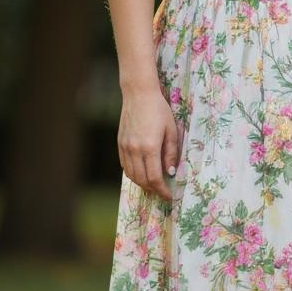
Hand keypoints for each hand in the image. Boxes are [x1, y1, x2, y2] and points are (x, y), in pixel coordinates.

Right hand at [118, 82, 183, 199]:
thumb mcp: (171, 131)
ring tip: (154, 185)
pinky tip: (142, 173)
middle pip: (142, 180)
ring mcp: (125, 147)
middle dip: (153, 190)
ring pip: (132, 175)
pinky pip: (125, 166)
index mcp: (149, 147)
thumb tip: (170, 172)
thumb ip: (171, 153)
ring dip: (143, 184)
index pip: (154, 178)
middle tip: (163, 192)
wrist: (138, 94)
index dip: (162, 190)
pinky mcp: (120, 143)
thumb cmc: (159, 110)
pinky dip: (133, 174)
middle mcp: (134, 150)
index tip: (169, 195)